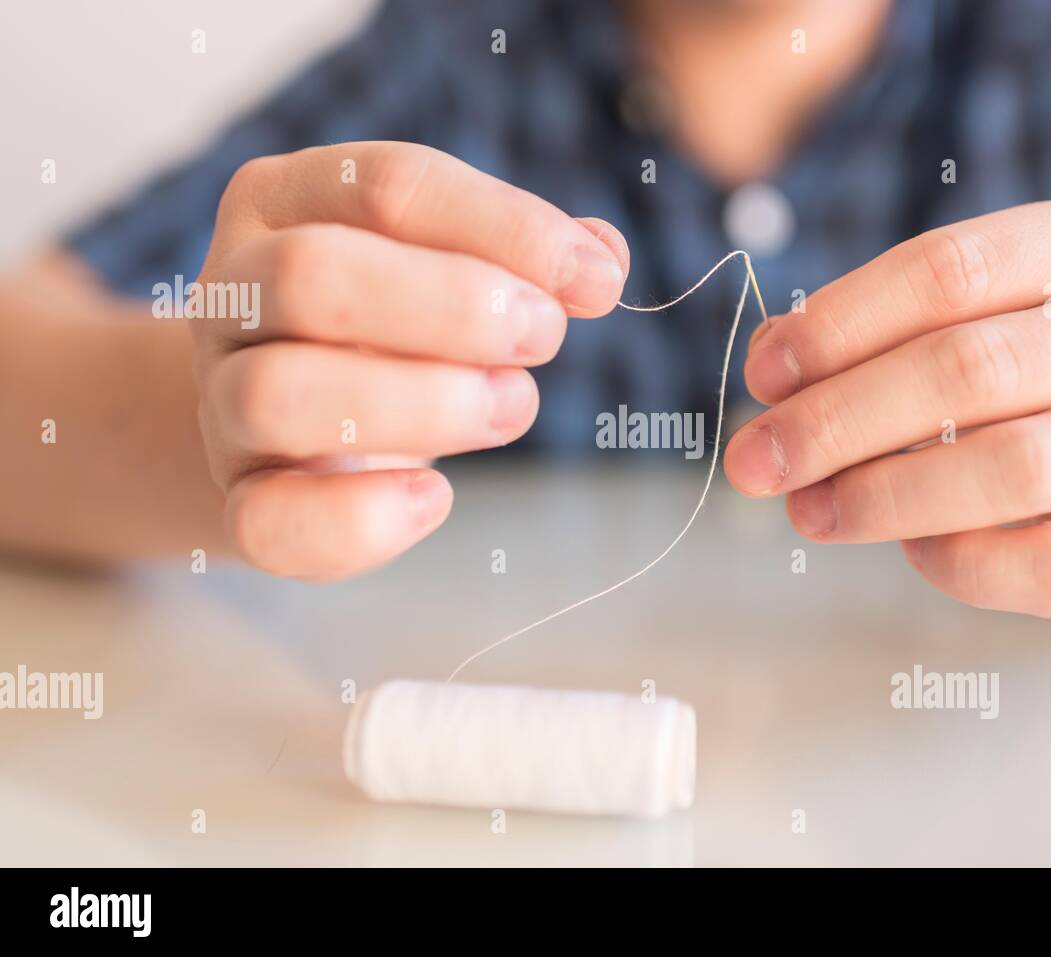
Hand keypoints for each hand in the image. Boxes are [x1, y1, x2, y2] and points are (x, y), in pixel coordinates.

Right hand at [191, 141, 627, 578]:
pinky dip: (363, 518)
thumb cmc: (385, 328)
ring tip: (513, 405)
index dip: (505, 229)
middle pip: (312, 275)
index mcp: (285, 200)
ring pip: (280, 394)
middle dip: (453, 307)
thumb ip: (520, 255)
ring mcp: (221, 401)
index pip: (388, 187)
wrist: (285, 422)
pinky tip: (436, 496)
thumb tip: (600, 257)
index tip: (595, 280)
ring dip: (420, 402)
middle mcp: (234, 292)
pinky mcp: (238, 501)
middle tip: (544, 338)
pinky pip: (272, 521)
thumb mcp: (444, 266)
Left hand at [725, 201, 1050, 626]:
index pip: (953, 269)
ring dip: (885, 493)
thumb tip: (770, 362)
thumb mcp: (965, 329)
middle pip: (974, 367)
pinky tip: (914, 551)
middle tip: (755, 461)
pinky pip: (1048, 564)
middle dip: (839, 418)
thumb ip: (872, 334)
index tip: (764, 375)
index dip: (841, 323)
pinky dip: (959, 560)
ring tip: (809, 510)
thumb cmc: (1031, 391)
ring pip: (1015, 466)